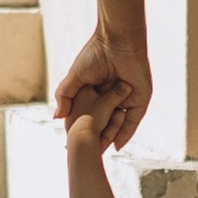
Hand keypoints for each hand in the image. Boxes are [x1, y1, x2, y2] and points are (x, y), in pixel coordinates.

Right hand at [55, 28, 151, 150]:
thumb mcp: (74, 78)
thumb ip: (66, 96)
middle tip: (87, 155)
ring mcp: (128, 98)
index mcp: (98, 91)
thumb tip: (57, 117)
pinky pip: (134, 120)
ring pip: (119, 123)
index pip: (91, 115)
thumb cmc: (94, 55)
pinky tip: (117, 145)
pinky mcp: (140, 99)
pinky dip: (126, 133)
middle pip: (105, 122)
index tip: (73, 144)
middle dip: (98, 138)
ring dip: (110, 138)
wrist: (116, 42)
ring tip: (99, 153)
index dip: (83, 128)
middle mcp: (113, 96)